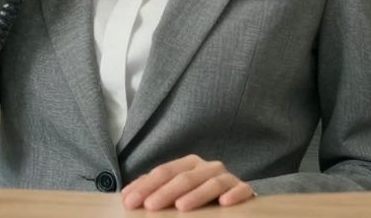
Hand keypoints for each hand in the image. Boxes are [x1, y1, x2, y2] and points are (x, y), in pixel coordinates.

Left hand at [120, 155, 254, 211]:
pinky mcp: (244, 189)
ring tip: (181, 207)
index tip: (129, 202)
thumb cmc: (198, 195)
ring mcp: (226, 177)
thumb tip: (126, 195)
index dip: (145, 186)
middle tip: (149, 206)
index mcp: (188, 164)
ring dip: (196, 194)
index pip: (163, 172)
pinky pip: (241, 189)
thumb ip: (154, 190)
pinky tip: (225, 203)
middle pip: (184, 177)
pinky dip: (234, 194)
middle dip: (165, 192)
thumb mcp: (175, 191)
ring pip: (211, 183)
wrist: (233, 197)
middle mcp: (207, 167)